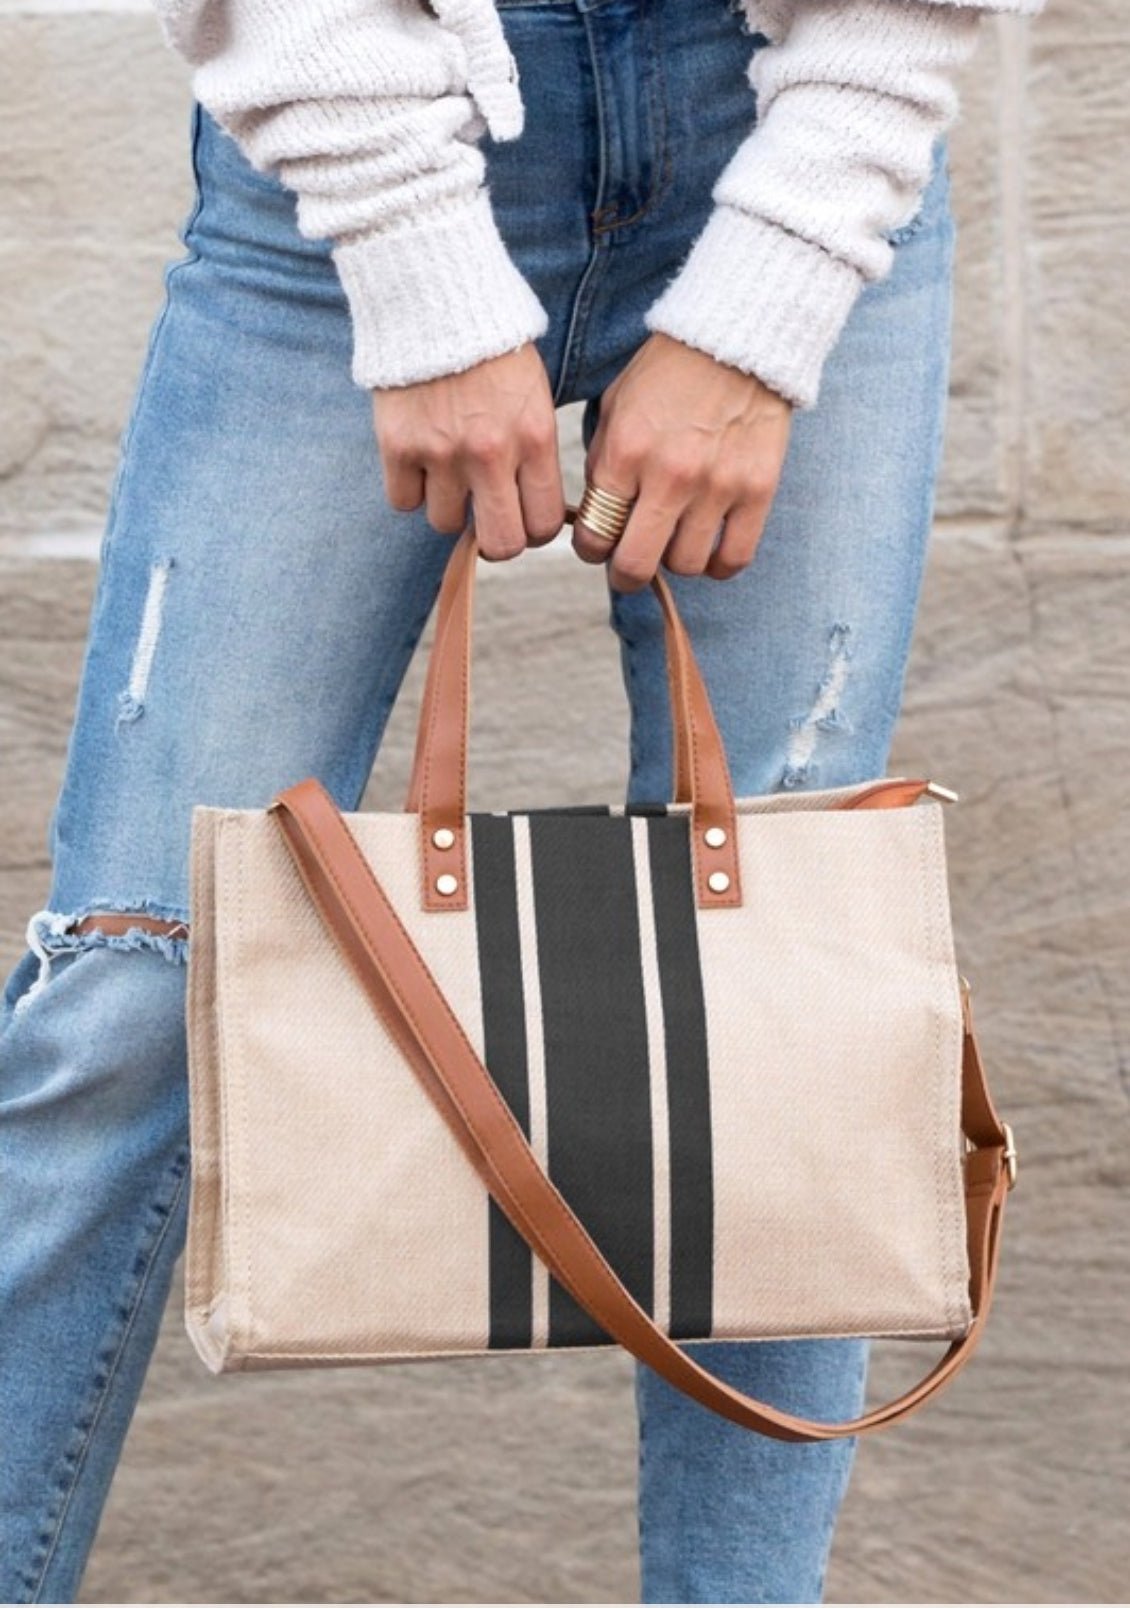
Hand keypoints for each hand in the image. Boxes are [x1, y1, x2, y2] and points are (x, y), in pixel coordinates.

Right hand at [372, 342, 564, 561]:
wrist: (434, 296)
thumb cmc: (493, 348)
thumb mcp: (535, 395)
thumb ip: (535, 451)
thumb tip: (534, 510)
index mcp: (534, 438)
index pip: (543, 525)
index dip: (532, 529)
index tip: (522, 515)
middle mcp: (490, 453)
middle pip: (500, 544)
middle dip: (496, 538)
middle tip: (488, 518)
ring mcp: (440, 452)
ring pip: (445, 524)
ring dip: (448, 507)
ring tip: (448, 473)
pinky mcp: (397, 445)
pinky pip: (403, 501)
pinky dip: (410, 489)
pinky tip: (418, 460)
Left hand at [573, 332, 792, 590]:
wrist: (736, 338)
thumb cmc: (668, 373)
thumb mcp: (616, 406)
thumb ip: (603, 464)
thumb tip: (596, 519)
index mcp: (625, 451)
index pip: (594, 535)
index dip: (591, 549)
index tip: (599, 545)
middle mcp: (669, 474)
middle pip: (636, 565)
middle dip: (624, 574)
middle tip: (627, 567)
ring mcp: (717, 485)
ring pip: (686, 565)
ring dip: (674, 561)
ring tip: (675, 541)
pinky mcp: (758, 489)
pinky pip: (734, 558)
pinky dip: (718, 566)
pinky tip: (710, 552)